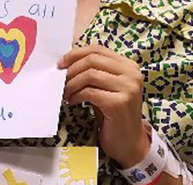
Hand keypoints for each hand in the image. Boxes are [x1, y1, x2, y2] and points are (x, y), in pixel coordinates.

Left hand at [60, 45, 150, 165]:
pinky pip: (89, 92)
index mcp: (129, 66)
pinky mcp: (119, 103)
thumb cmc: (114, 115)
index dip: (76, 54)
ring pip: (89, 75)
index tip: (61, 63)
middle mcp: (132, 74)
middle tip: (60, 79)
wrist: (129, 142)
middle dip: (71, 68)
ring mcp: (128, 88)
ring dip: (72, 83)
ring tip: (65, 93)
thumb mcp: (107, 88)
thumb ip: (95, 73)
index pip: (98, 49)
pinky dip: (76, 95)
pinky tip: (72, 101)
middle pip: (93, 60)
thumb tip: (68, 63)